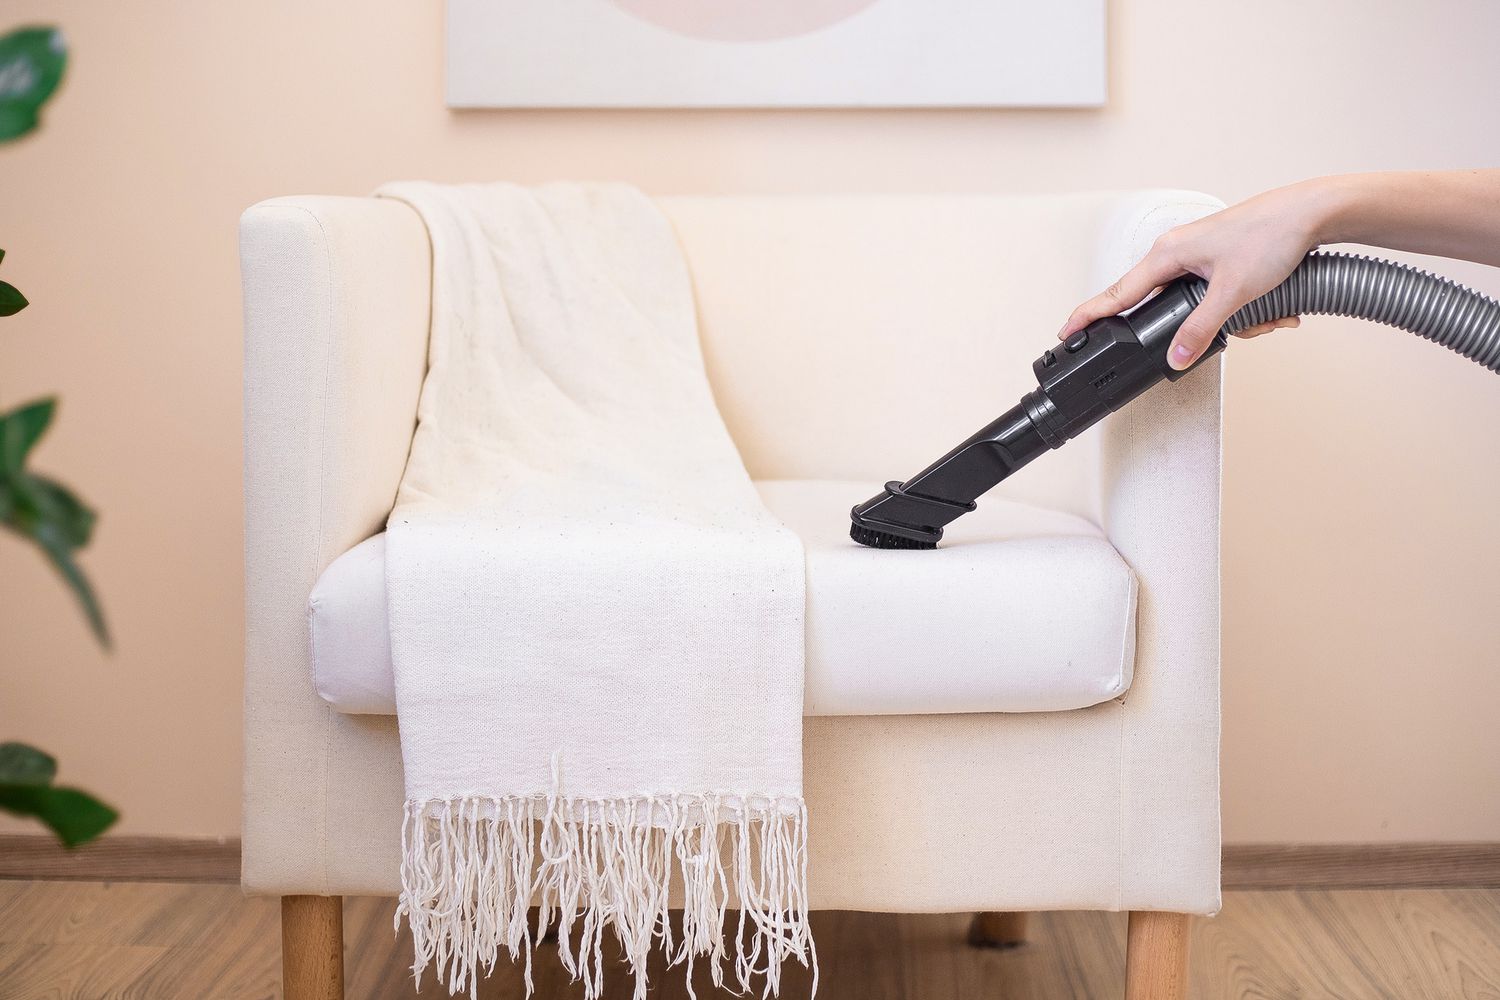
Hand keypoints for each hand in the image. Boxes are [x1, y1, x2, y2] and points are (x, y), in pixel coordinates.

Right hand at [1058, 183, 1331, 368]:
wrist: (1313, 212)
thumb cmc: (1271, 235)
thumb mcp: (1233, 293)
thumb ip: (1199, 330)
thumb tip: (1174, 358)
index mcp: (1166, 254)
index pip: (1116, 293)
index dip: (1089, 316)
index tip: (1066, 333)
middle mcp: (1176, 253)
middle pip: (1163, 307)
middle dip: (1201, 328)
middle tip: (1233, 324)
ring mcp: (1198, 256)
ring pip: (1198, 307)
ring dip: (1236, 318)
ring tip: (1267, 313)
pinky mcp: (1219, 260)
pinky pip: (1219, 298)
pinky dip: (1246, 308)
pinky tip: (1272, 306)